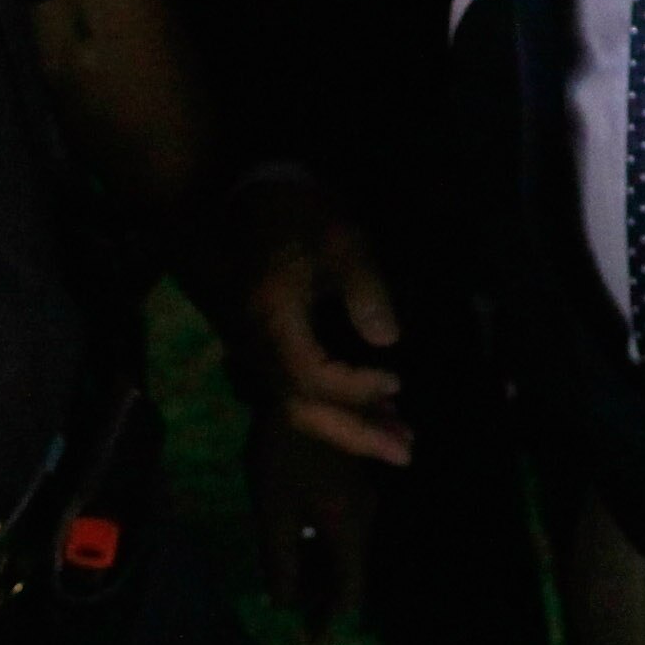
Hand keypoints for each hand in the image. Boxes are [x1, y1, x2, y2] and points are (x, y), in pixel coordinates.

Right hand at [239, 178, 410, 465]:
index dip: (356, 390)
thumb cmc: (295, 211)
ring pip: (297, 404)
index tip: (399, 383)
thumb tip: (389, 341)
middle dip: (354, 434)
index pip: (313, 380)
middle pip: (302, 409)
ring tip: (396, 438)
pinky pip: (296, 386)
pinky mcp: (264, 342)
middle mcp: (258, 346)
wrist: (240, 190)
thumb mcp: (341, 240)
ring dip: (347, 424)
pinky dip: (333, 403)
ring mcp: (256, 347)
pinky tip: (370, 405)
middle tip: (404, 454)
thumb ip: (366, 291)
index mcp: (275, 324)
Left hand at [249, 409, 380, 633]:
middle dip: (327, 598)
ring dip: (326, 571)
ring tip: (298, 586)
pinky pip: (348, 529)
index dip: (332, 619)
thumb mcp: (274, 515)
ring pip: (351, 549)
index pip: (351, 591)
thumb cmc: (285, 459)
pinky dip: (329, 547)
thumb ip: (281, 564)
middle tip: (299, 616)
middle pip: (354, 572)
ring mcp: (366, 499)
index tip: (314, 641)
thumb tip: (286, 603)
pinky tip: (305, 549)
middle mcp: (368, 518)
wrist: (304, 397)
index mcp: (349, 530)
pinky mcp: (358, 483)